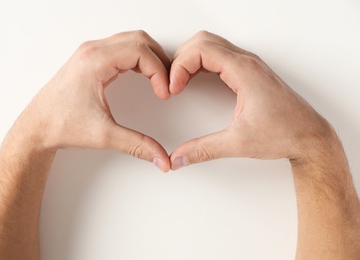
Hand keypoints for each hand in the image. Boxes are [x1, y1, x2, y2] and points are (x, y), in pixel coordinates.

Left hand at [13, 31, 170, 170]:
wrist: (37, 128)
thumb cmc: (60, 125)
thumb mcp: (103, 136)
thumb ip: (137, 145)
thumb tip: (161, 158)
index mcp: (94, 61)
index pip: (140, 51)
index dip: (159, 71)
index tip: (164, 93)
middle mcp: (92, 51)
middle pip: (139, 40)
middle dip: (159, 60)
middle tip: (167, 83)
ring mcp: (90, 53)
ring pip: (131, 41)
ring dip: (150, 57)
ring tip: (159, 80)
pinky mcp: (91, 60)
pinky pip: (122, 48)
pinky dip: (138, 58)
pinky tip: (143, 75)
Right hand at [169, 31, 333, 169]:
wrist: (310, 137)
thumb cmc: (285, 134)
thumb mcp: (238, 143)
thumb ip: (203, 150)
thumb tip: (178, 157)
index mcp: (245, 71)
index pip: (201, 50)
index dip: (180, 66)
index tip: (173, 88)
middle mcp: (247, 62)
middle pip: (203, 41)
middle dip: (181, 58)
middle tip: (173, 82)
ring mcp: (249, 65)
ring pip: (210, 44)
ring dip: (190, 58)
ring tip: (179, 80)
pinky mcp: (249, 72)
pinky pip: (219, 55)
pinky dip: (200, 62)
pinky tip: (194, 79)